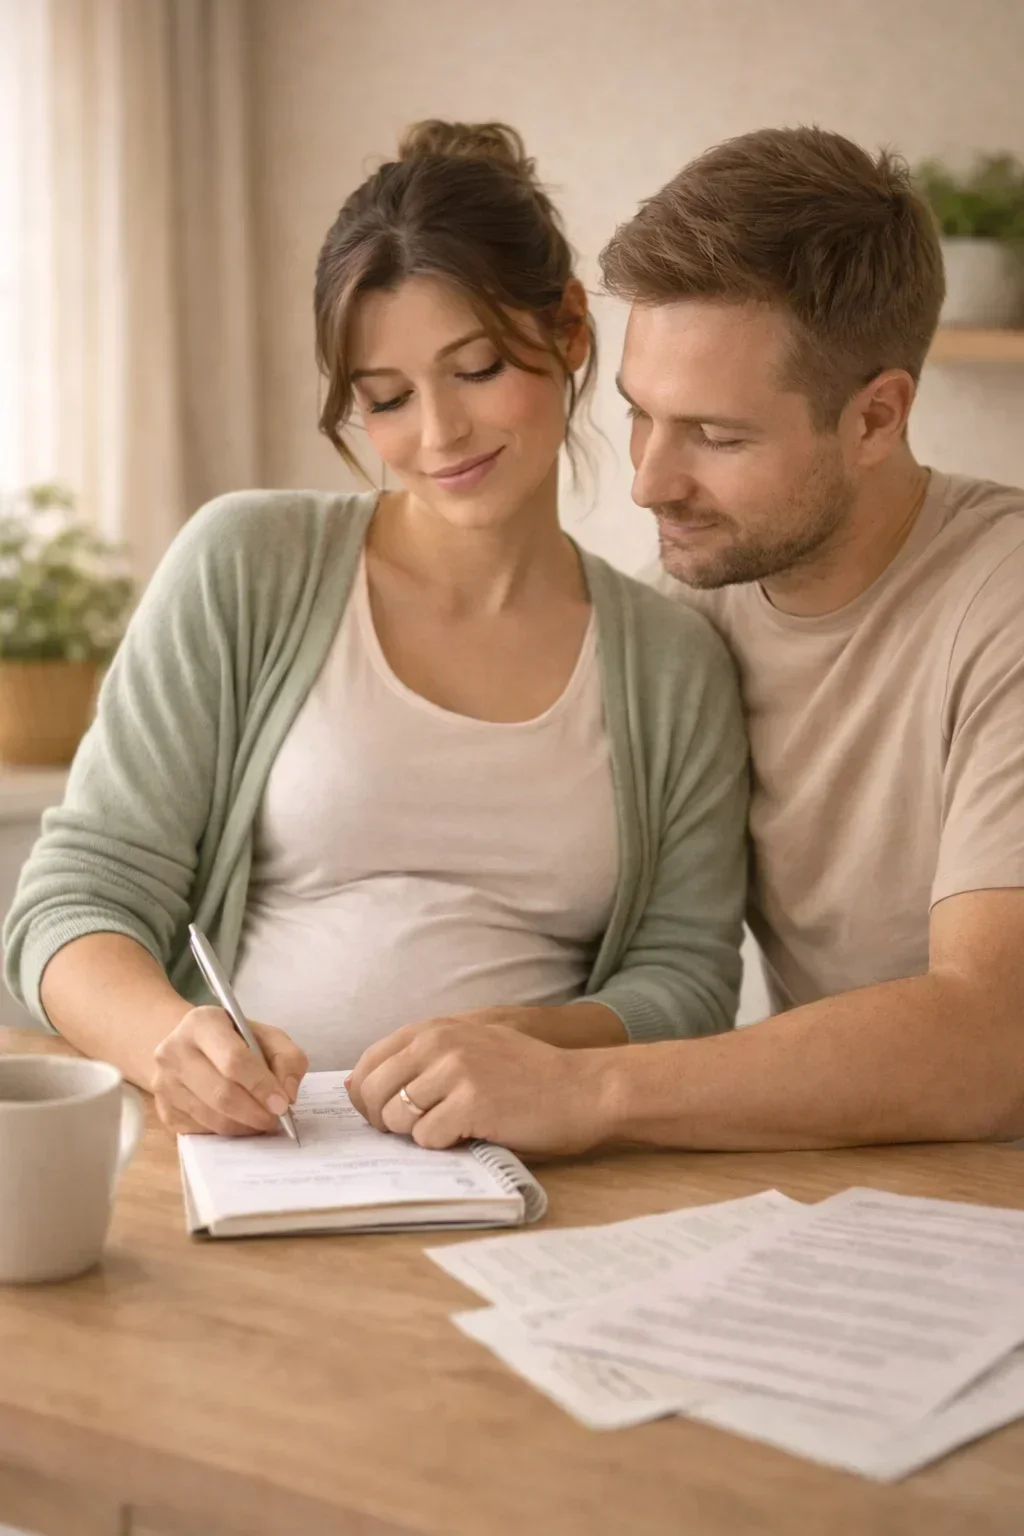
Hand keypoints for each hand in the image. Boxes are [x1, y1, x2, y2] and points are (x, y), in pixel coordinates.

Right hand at [152, 1006, 308, 1135]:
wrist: (188, 1048)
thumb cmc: (233, 1040)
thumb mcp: (266, 1035)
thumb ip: (287, 1058)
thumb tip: (287, 1094)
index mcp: (202, 1024)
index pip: (234, 1059)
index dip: (261, 1085)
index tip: (282, 1103)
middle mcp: (174, 1051)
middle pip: (221, 1094)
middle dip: (255, 1112)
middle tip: (275, 1119)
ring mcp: (164, 1083)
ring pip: (212, 1118)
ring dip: (244, 1126)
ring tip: (261, 1121)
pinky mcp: (164, 1110)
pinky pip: (201, 1131)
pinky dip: (227, 1132)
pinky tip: (239, 1122)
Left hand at [347, 1007, 544, 1130]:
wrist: (583, 1088)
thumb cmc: (526, 1075)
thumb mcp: (470, 1047)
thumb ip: (416, 1059)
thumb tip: (355, 1084)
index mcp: (434, 1028)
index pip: (369, 1062)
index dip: (367, 1096)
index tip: (386, 1114)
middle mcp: (439, 1043)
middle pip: (372, 1093)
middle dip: (385, 1121)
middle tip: (418, 1130)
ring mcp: (454, 1071)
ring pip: (396, 1118)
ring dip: (418, 1133)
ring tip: (453, 1127)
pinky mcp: (470, 1103)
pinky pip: (427, 1138)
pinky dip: (445, 1146)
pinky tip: (472, 1134)